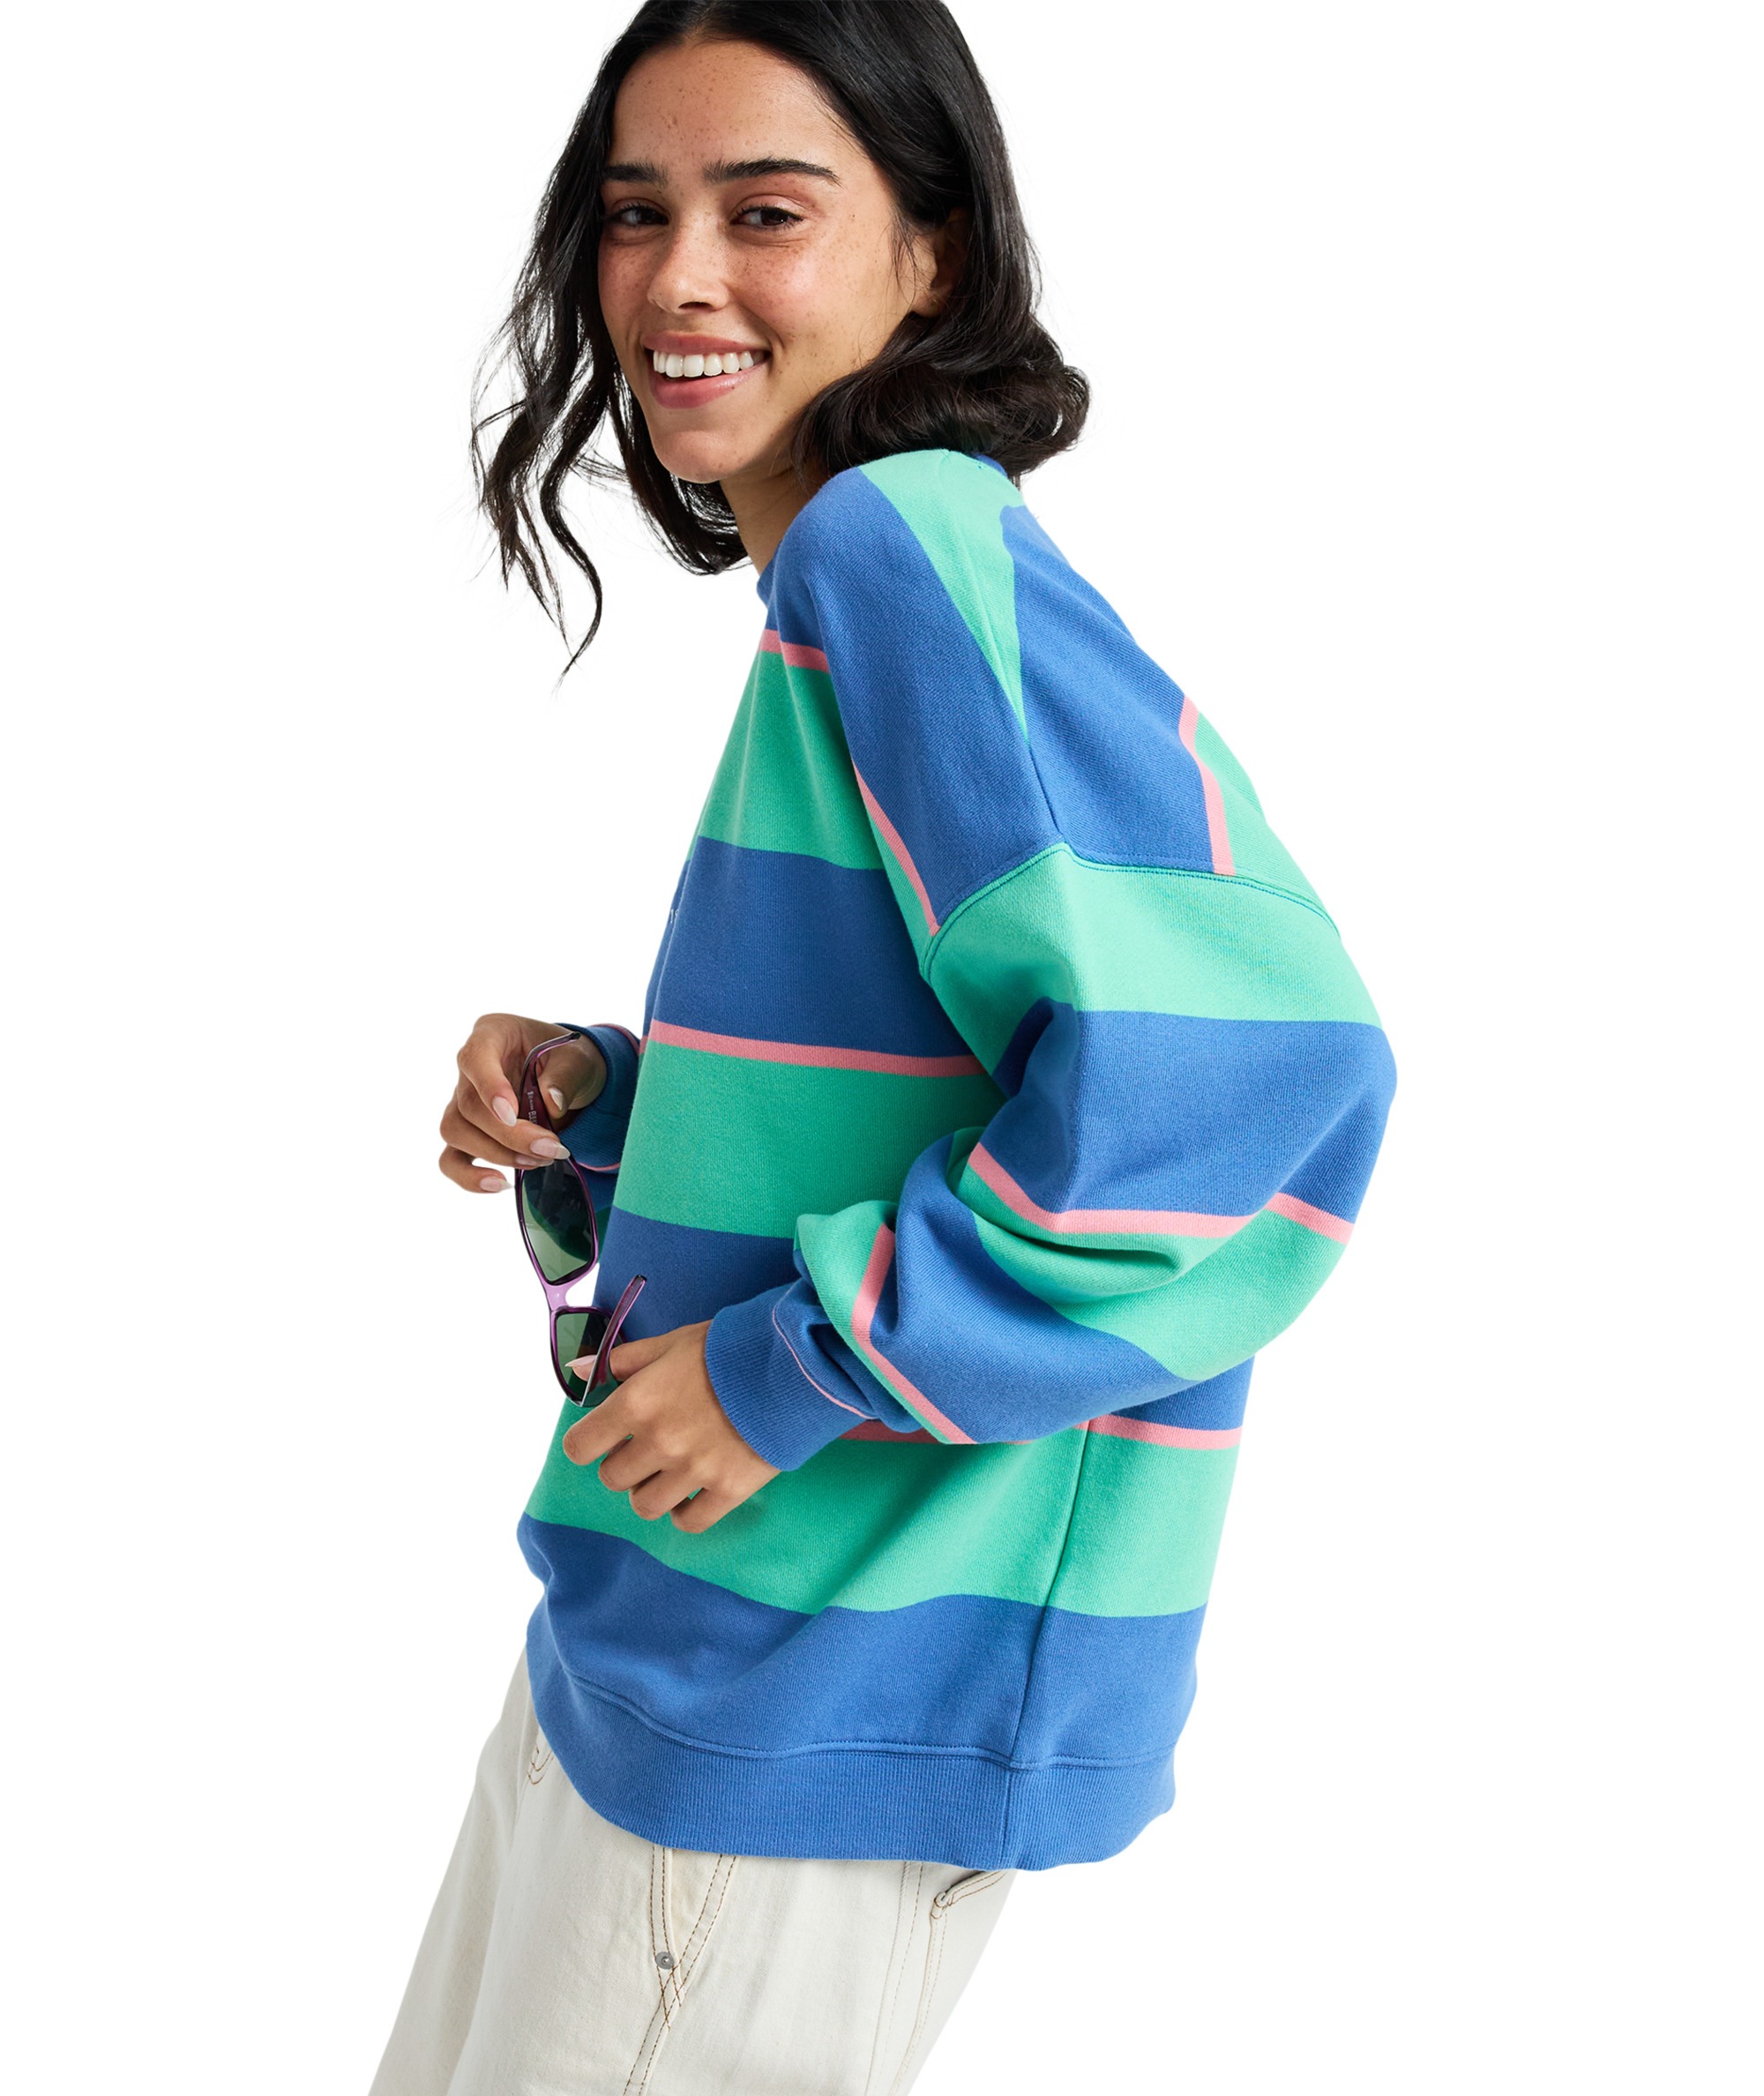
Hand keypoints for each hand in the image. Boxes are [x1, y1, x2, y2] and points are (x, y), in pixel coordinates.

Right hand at [439, 1012, 605, 1192]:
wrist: (570, 1078)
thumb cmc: (569, 1059)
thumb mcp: (580, 1057)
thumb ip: (567, 1075)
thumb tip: (552, 1103)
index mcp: (492, 1034)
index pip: (475, 1057)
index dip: (489, 1087)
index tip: (511, 1114)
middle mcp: (469, 1067)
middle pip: (468, 1105)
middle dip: (510, 1135)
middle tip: (551, 1148)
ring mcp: (462, 1101)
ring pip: (455, 1131)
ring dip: (496, 1154)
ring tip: (538, 1160)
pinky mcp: (466, 1133)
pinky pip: (451, 1159)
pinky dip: (469, 1177)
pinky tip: (500, 1184)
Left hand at [561, 1322, 779, 1531]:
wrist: (794, 1365)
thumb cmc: (727, 1349)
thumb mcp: (672, 1343)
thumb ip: (623, 1360)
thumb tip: (578, 1371)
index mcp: (637, 1403)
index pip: (580, 1446)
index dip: (588, 1442)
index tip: (604, 1437)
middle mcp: (658, 1442)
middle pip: (612, 1478)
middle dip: (623, 1464)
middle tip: (646, 1448)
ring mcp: (693, 1471)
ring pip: (645, 1505)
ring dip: (650, 1491)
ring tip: (670, 1472)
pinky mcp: (728, 1490)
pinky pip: (689, 1522)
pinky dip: (684, 1512)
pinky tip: (693, 1493)